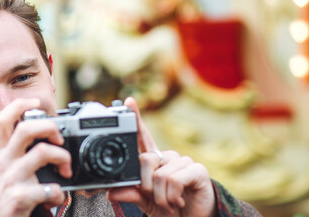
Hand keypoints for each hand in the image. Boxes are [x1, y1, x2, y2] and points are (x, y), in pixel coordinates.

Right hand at [0, 99, 72, 216]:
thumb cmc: (0, 196)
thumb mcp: (1, 170)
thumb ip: (16, 154)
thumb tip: (44, 141)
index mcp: (0, 153)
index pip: (3, 119)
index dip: (19, 105)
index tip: (35, 102)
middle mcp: (4, 162)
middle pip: (25, 129)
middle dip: (49, 127)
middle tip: (59, 140)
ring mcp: (11, 179)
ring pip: (42, 152)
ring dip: (63, 158)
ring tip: (65, 170)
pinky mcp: (19, 197)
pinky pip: (49, 189)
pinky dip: (59, 193)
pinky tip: (55, 198)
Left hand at [107, 97, 215, 216]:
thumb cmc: (170, 208)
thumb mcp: (145, 201)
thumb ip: (130, 194)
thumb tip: (111, 191)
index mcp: (154, 161)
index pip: (143, 136)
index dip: (136, 118)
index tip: (128, 102)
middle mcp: (168, 157)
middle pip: (145, 160)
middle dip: (146, 186)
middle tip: (156, 199)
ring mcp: (183, 162)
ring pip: (159, 175)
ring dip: (161, 197)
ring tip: (170, 203)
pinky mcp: (197, 170)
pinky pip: (173, 180)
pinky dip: (172, 196)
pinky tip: (179, 201)